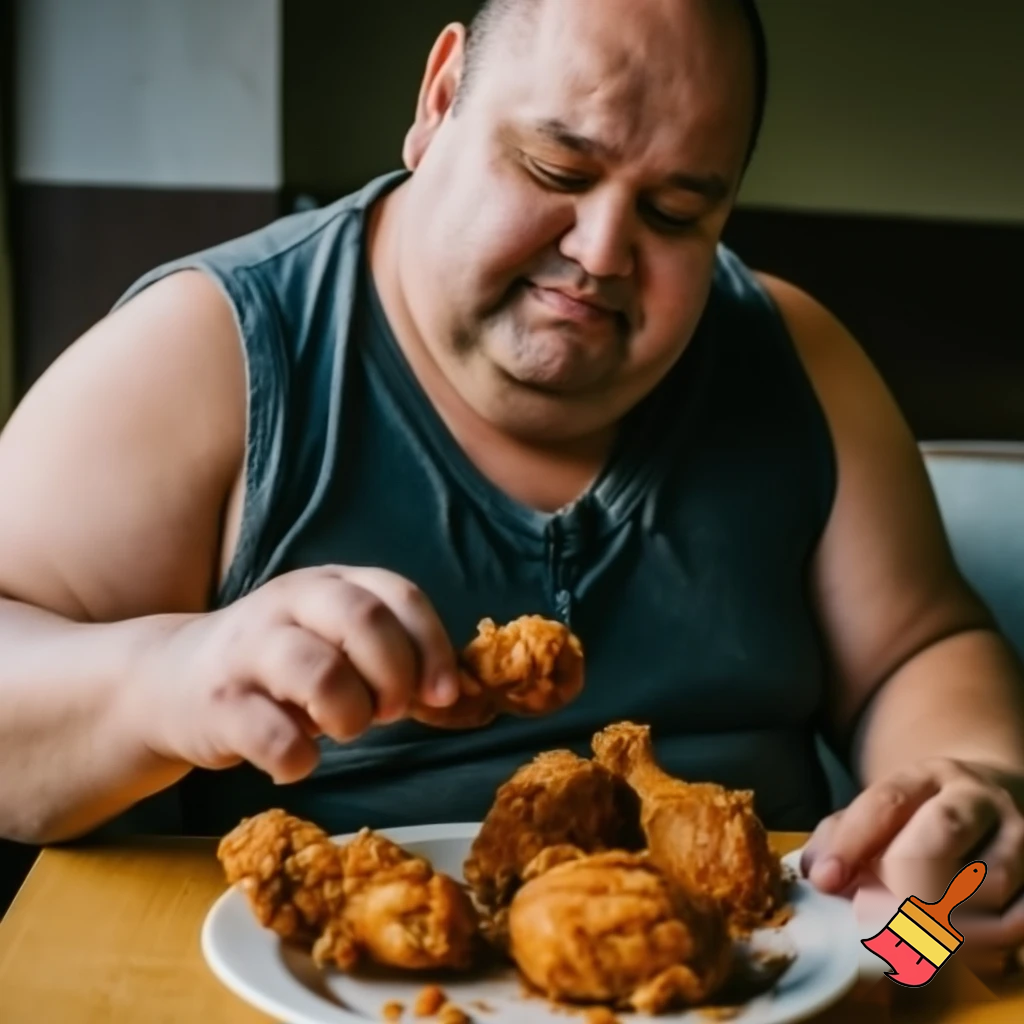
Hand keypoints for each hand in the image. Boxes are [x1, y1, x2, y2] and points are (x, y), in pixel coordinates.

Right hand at [127, 566, 460, 783]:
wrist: (170, 681)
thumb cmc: (278, 667)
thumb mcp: (333, 643)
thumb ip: (392, 659)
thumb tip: (465, 695)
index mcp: (328, 584)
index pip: (398, 596)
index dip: (433, 646)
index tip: (445, 694)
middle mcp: (288, 603)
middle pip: (363, 621)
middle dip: (394, 676)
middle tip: (391, 711)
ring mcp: (248, 649)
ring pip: (321, 673)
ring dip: (351, 715)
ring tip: (344, 729)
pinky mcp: (217, 702)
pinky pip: (276, 738)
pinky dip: (299, 759)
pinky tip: (295, 757)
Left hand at [802, 758, 1023, 960]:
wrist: (994, 799)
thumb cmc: (924, 815)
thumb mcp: (882, 809)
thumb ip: (842, 836)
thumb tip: (814, 871)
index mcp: (930, 775)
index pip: (888, 803)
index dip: (853, 844)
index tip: (826, 879)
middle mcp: (982, 799)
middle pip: (941, 834)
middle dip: (900, 881)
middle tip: (874, 915)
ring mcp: (1022, 839)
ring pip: (985, 885)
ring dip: (940, 919)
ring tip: (909, 932)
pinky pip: (1017, 921)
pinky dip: (983, 943)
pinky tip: (953, 946)